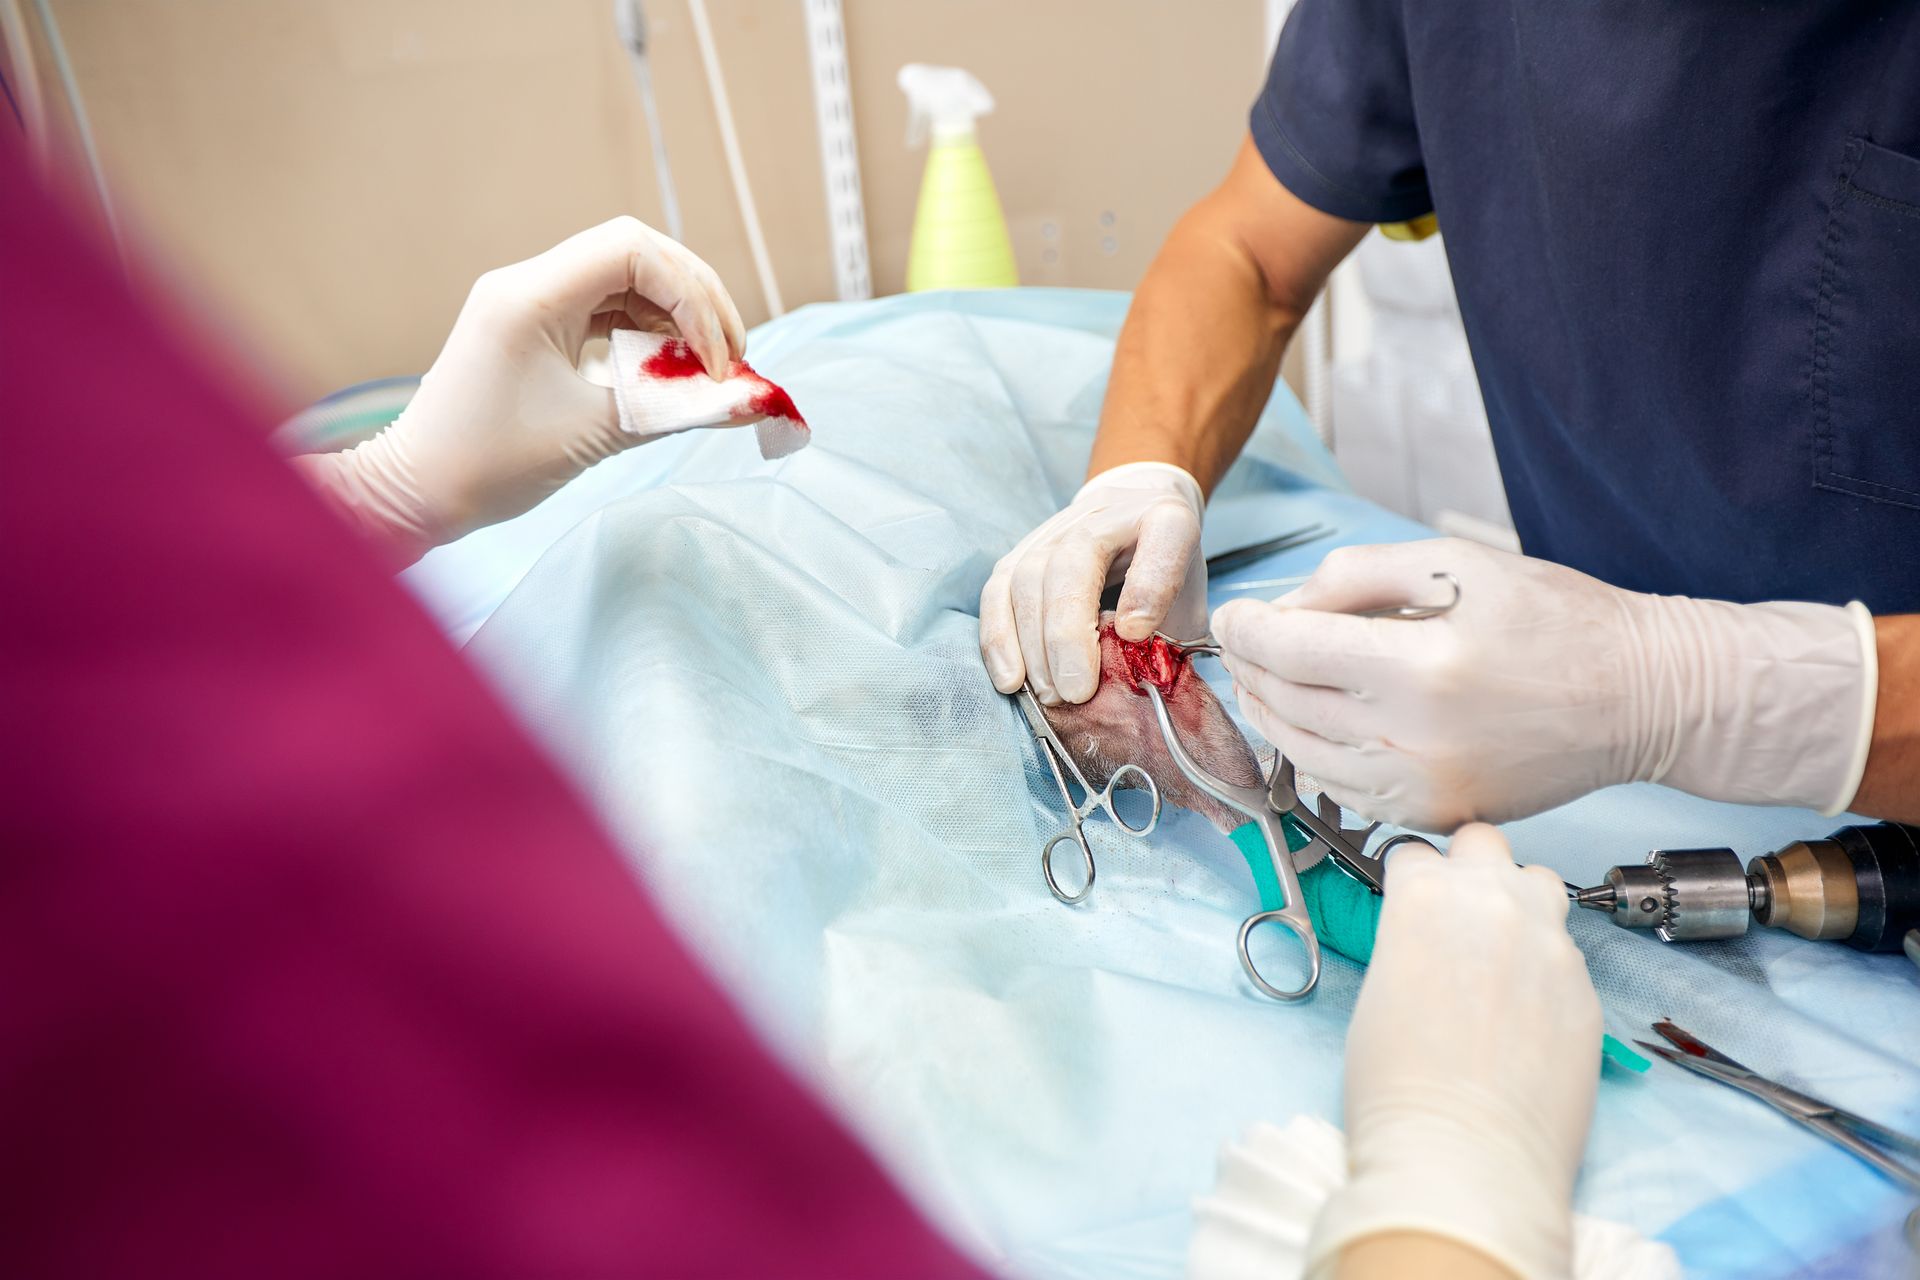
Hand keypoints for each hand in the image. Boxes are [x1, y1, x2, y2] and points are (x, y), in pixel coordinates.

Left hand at [295, 217, 746, 562]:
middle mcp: (528, 282)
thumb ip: (675, 409)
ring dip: (675, 316)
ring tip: (708, 368)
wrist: (418, 493)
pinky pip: (604, 308)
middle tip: (731, 357)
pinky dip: (645, 332)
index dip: (691, 296)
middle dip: (695, 300)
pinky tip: (670, 368)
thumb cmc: (491, 468)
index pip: (633, 250)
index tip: (715, 360)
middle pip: (636, 254)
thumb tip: (748, 402)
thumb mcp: (594, 436)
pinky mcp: (533, 326)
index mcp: (531, 295)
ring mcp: (528, 300)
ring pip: (624, 279)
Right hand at [979, 462, 1206, 704]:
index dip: (1150, 586)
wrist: (1132, 514)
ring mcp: (1054, 529)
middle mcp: (1105, 515)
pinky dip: (998, 638)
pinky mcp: (1019, 551)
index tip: (1137, 633)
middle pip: (1072, 564)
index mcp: (1165, 520)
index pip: (1164, 537)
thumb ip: (1172, 636)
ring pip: (1026, 579)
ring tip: (1051, 695)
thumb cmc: (1163, 570)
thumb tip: (1134, 679)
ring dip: (1033, 645)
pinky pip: (996, 593)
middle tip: (1077, 693)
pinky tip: (1011, 679)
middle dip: (1068, 636)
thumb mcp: (1189, 601)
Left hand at [1211, 538, 1876, 830]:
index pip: (1289, 649)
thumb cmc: (1557, 620)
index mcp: (1420, 666)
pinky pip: (1339, 789)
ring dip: (1271, 712)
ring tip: (1267, 678)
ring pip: (1300, 753)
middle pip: (1285, 702)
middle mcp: (1413, 739)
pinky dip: (1310, 754)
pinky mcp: (1432, 816)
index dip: (1246, 628)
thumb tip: (1286, 606)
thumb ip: (1356, 575)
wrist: (1639, 698)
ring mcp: (1421, 789)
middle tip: (1245, 640)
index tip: (1233, 614)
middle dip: (1252, 667)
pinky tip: (1312, 723)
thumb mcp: (1457, 564)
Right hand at [1307, 824, 1600, 1279]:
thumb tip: (1426, 942)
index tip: (1406, 901)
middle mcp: (1493, 903)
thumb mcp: (1377, 992)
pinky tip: (1526, 1012)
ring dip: (1518, 901)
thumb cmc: (1397, 1089)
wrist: (1465, 1157)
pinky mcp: (1587, 989)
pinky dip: (1544, 966)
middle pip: (1485, 842)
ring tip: (1500, 950)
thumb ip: (1407, 942)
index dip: (1406, 879)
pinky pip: (1565, 953)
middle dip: (1467, 866)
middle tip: (1454, 911)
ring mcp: (1550, 943)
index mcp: (1425, 897)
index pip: (1415, 853)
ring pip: (1541, 883)